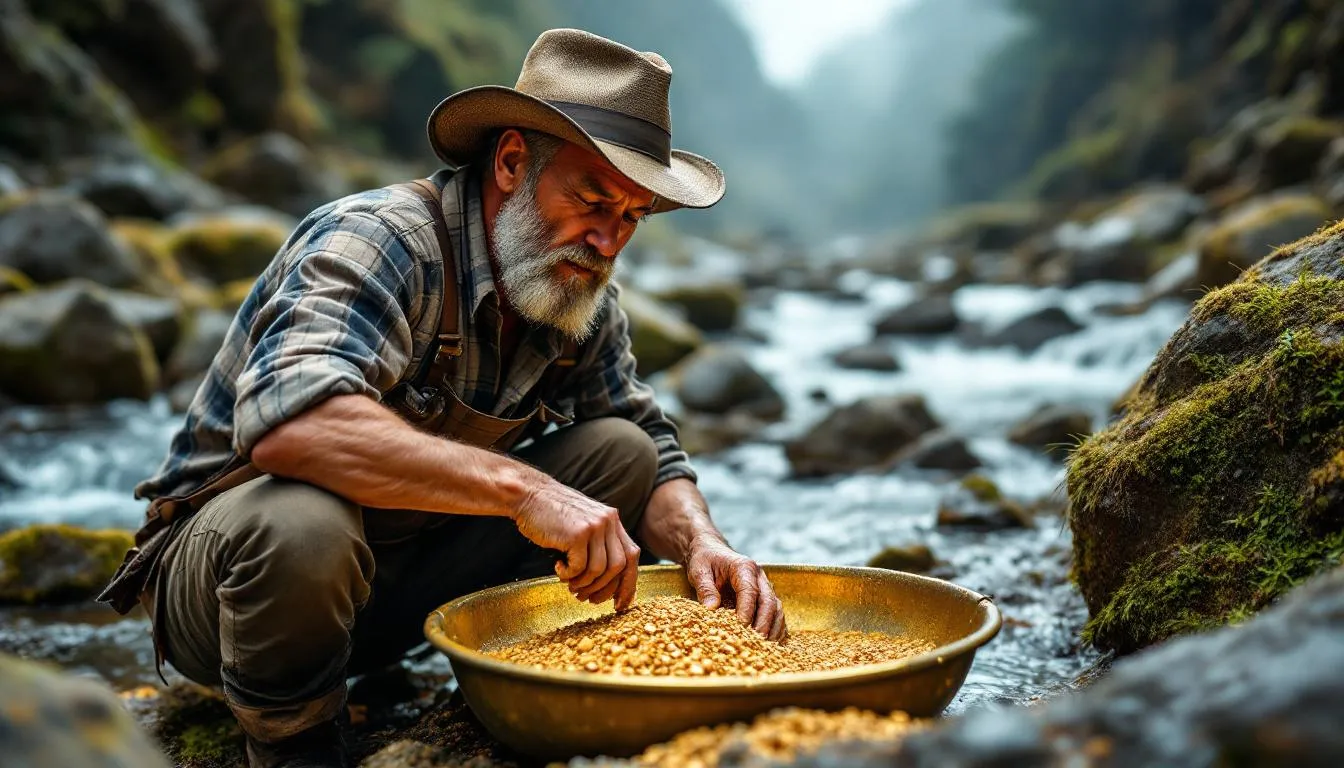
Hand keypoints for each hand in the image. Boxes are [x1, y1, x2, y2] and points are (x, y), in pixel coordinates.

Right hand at [512, 478, 640, 609]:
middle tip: (587, 598)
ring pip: (599, 570)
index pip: (632, 555)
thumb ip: (598, 543)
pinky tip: (557, 568)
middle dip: (604, 589)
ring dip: (584, 584)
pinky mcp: (577, 534)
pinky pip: (580, 568)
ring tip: (570, 584)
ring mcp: (594, 526)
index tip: (620, 603)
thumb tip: (608, 581)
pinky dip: (568, 575)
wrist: (527, 494)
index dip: (628, 582)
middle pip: (619, 567)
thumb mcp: (583, 523)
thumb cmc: (551, 513)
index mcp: (612, 519)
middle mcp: (608, 521)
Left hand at [685, 537, 785, 639]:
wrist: (711, 551)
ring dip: (772, 628)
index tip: (742, 627)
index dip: (747, 610)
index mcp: (744, 567)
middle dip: (764, 623)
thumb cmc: (705, 560)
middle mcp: (759, 577)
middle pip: (769, 602)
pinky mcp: (765, 597)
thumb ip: (705, 589)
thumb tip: (711, 608)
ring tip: (765, 646)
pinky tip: (770, 643)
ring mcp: (765, 587)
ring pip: (776, 608)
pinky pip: (776, 613)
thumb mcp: (698, 571)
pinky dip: (775, 628)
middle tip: (756, 641)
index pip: (750, 591)